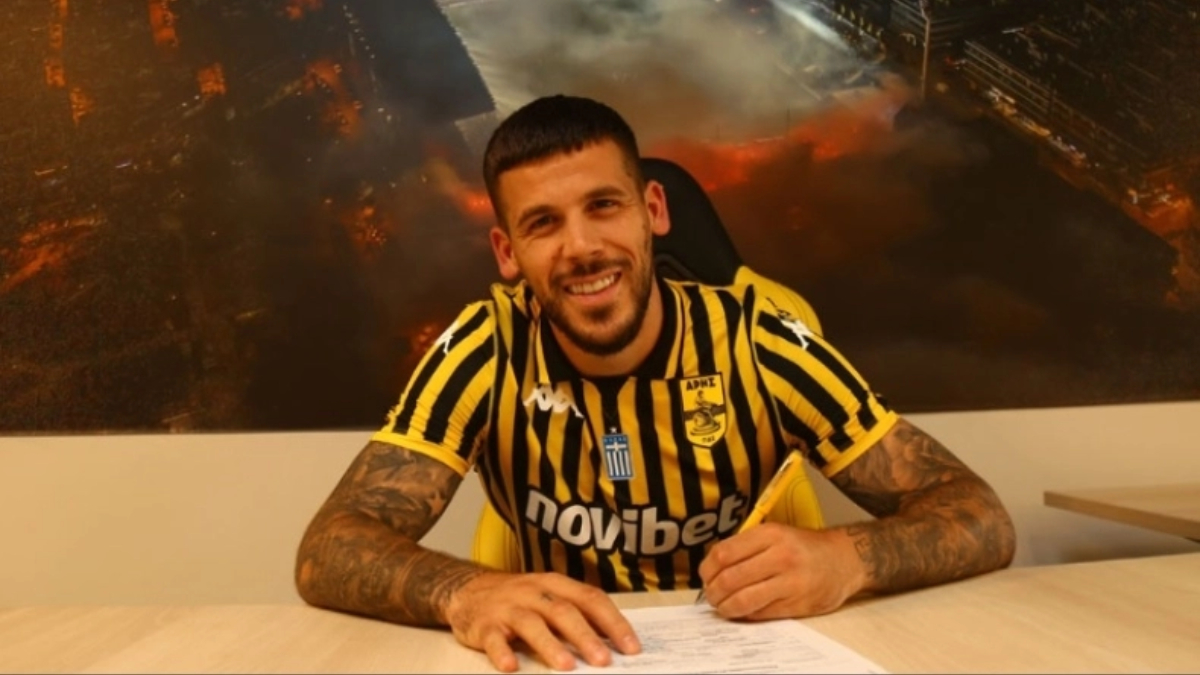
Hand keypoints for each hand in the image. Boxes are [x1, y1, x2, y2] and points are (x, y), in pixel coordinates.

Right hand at [443, 571, 641, 672]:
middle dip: (585, 637)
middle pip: (563, 612)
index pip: (591, 599)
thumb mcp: (549, 597)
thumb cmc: (519, 599)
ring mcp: (508, 608)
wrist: (468, 590)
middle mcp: (534, 592)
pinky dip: (501, 653)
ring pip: (532, 624)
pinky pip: (493, 639)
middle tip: (604, 661)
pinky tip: (511, 667)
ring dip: (550, 646)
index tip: (631, 647)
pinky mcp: (484, 625)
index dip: (613, 622)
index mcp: (556, 584)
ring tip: (567, 667)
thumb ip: (576, 614)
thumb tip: (613, 642)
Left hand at [697, 523, 865, 620]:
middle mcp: (780, 556)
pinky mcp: (797, 604)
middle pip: (730, 579)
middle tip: (711, 596)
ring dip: (725, 607)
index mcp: (770, 534)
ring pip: (743, 600)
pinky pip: (760, 613)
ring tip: (723, 607)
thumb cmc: (803, 547)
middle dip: (713, 592)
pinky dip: (745, 614)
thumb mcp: (776, 534)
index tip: (705, 576)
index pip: (724, 553)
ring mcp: (790, 582)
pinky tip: (742, 611)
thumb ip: (746, 546)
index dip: (707, 569)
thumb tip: (712, 569)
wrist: (844, 560)